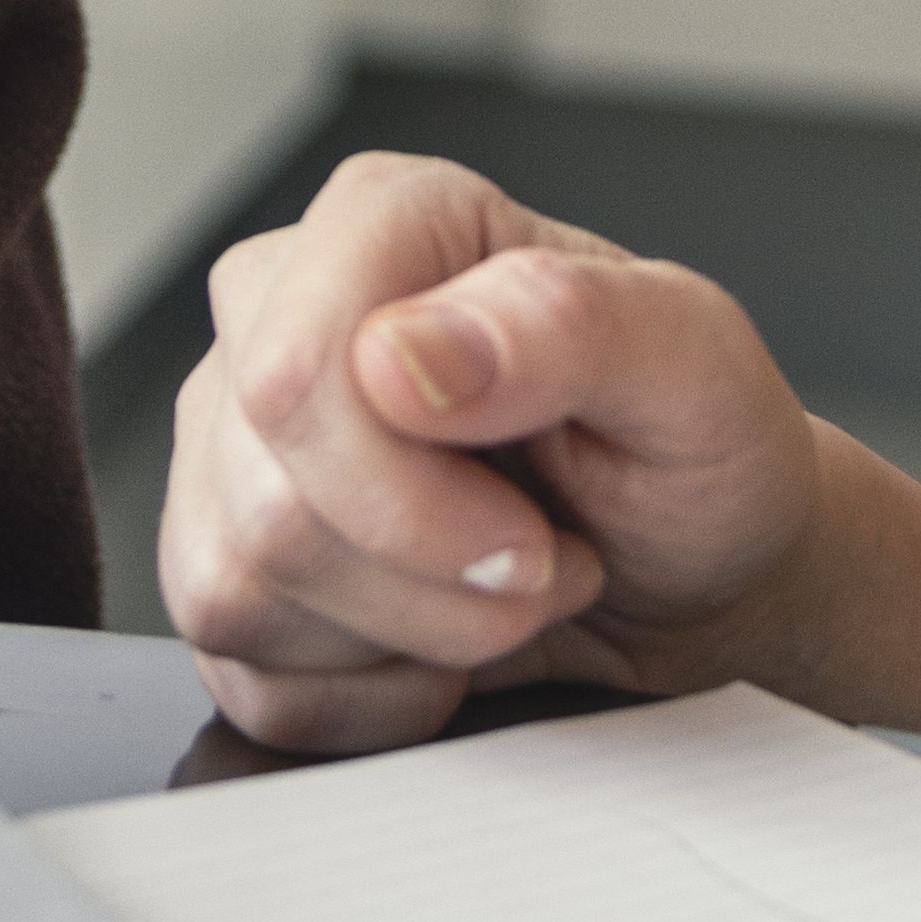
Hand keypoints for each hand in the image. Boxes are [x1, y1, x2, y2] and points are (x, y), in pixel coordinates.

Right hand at [161, 154, 832, 753]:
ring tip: (503, 587)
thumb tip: (397, 352)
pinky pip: (239, 674)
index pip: (297, 375)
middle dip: (432, 585)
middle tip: (546, 561)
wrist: (702, 568)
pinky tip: (441, 638)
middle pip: (271, 504)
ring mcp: (232, 439)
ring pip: (236, 592)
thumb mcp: (698, 374)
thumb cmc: (699, 454)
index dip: (407, 497)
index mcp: (387, 224)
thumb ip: (566, 326)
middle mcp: (282, 313)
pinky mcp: (218, 556)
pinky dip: (367, 697)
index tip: (530, 538)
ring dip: (407, 638)